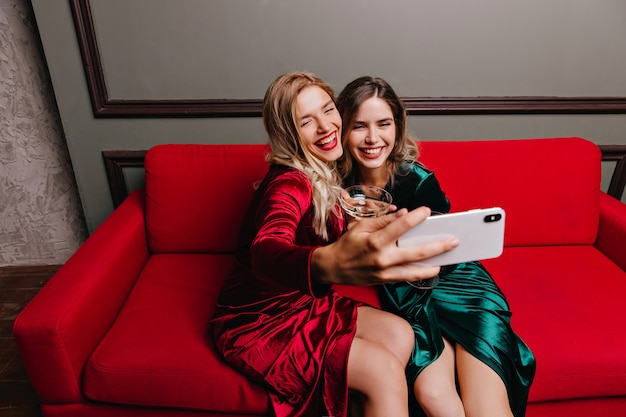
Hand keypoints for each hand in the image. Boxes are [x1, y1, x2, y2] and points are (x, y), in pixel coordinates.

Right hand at [312, 206, 458, 285]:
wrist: (333, 268)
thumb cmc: (347, 244)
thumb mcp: (361, 227)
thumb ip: (383, 221)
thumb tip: (403, 214)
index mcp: (374, 241)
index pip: (400, 226)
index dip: (415, 218)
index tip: (427, 211)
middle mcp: (382, 258)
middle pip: (415, 252)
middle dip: (437, 246)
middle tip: (453, 240)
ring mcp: (384, 272)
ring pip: (415, 271)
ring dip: (433, 265)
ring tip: (446, 259)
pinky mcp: (385, 281)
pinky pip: (406, 277)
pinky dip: (420, 273)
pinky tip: (431, 267)